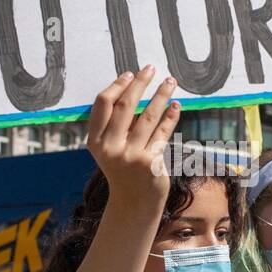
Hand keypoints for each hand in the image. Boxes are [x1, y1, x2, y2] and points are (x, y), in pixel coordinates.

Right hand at [86, 68, 179, 204]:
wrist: (133, 203)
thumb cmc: (123, 170)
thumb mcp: (110, 149)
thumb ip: (116, 125)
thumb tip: (133, 89)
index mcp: (95, 141)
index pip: (103, 104)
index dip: (117, 86)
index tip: (129, 73)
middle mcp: (110, 148)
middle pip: (125, 106)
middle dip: (140, 84)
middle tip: (151, 68)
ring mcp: (131, 156)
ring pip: (148, 116)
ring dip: (161, 95)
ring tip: (170, 81)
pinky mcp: (151, 163)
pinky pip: (163, 133)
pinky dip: (171, 117)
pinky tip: (176, 105)